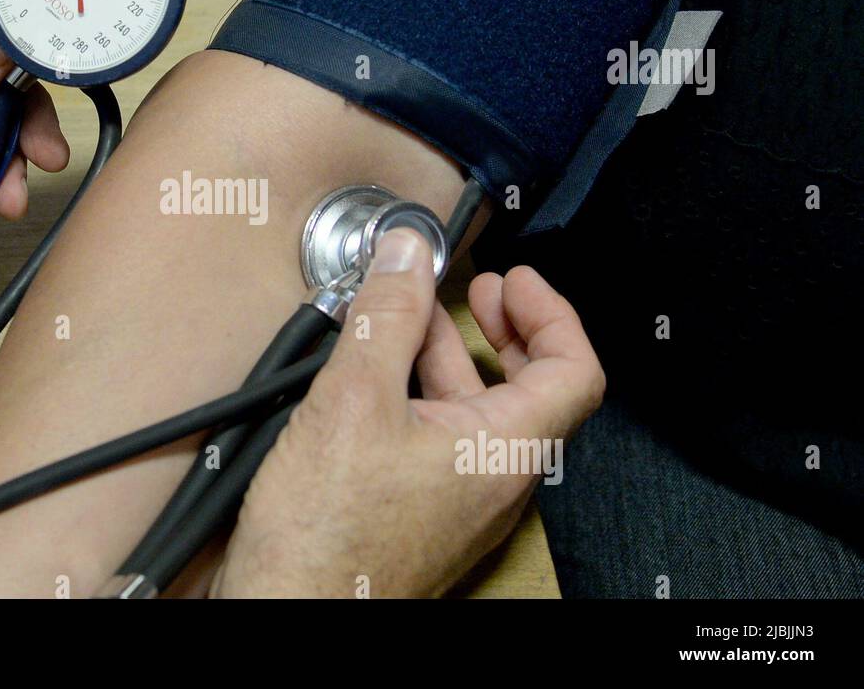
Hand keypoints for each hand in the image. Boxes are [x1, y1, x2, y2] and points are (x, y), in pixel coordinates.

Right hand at [213, 229, 604, 597]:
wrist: (290, 611)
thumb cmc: (327, 536)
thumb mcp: (353, 400)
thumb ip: (386, 318)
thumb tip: (406, 253)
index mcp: (504, 451)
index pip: (574, 371)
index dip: (551, 313)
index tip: (513, 281)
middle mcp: (494, 481)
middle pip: (528, 388)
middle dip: (501, 329)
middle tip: (477, 292)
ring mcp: (458, 501)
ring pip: (475, 414)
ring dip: (448, 357)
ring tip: (404, 320)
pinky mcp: (419, 512)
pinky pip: (440, 441)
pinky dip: (420, 395)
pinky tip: (373, 378)